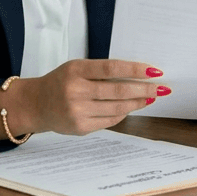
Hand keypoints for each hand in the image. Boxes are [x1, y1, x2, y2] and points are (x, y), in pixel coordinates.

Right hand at [0, 59, 169, 137]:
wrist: (35, 104)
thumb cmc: (60, 82)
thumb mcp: (76, 69)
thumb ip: (101, 72)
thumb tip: (137, 77)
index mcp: (75, 70)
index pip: (112, 68)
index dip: (136, 69)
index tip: (154, 70)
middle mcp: (75, 90)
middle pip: (118, 90)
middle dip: (144, 90)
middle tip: (161, 88)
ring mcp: (77, 111)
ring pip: (117, 107)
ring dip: (138, 103)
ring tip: (151, 98)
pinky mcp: (80, 127)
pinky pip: (110, 120)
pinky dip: (123, 113)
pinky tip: (131, 107)